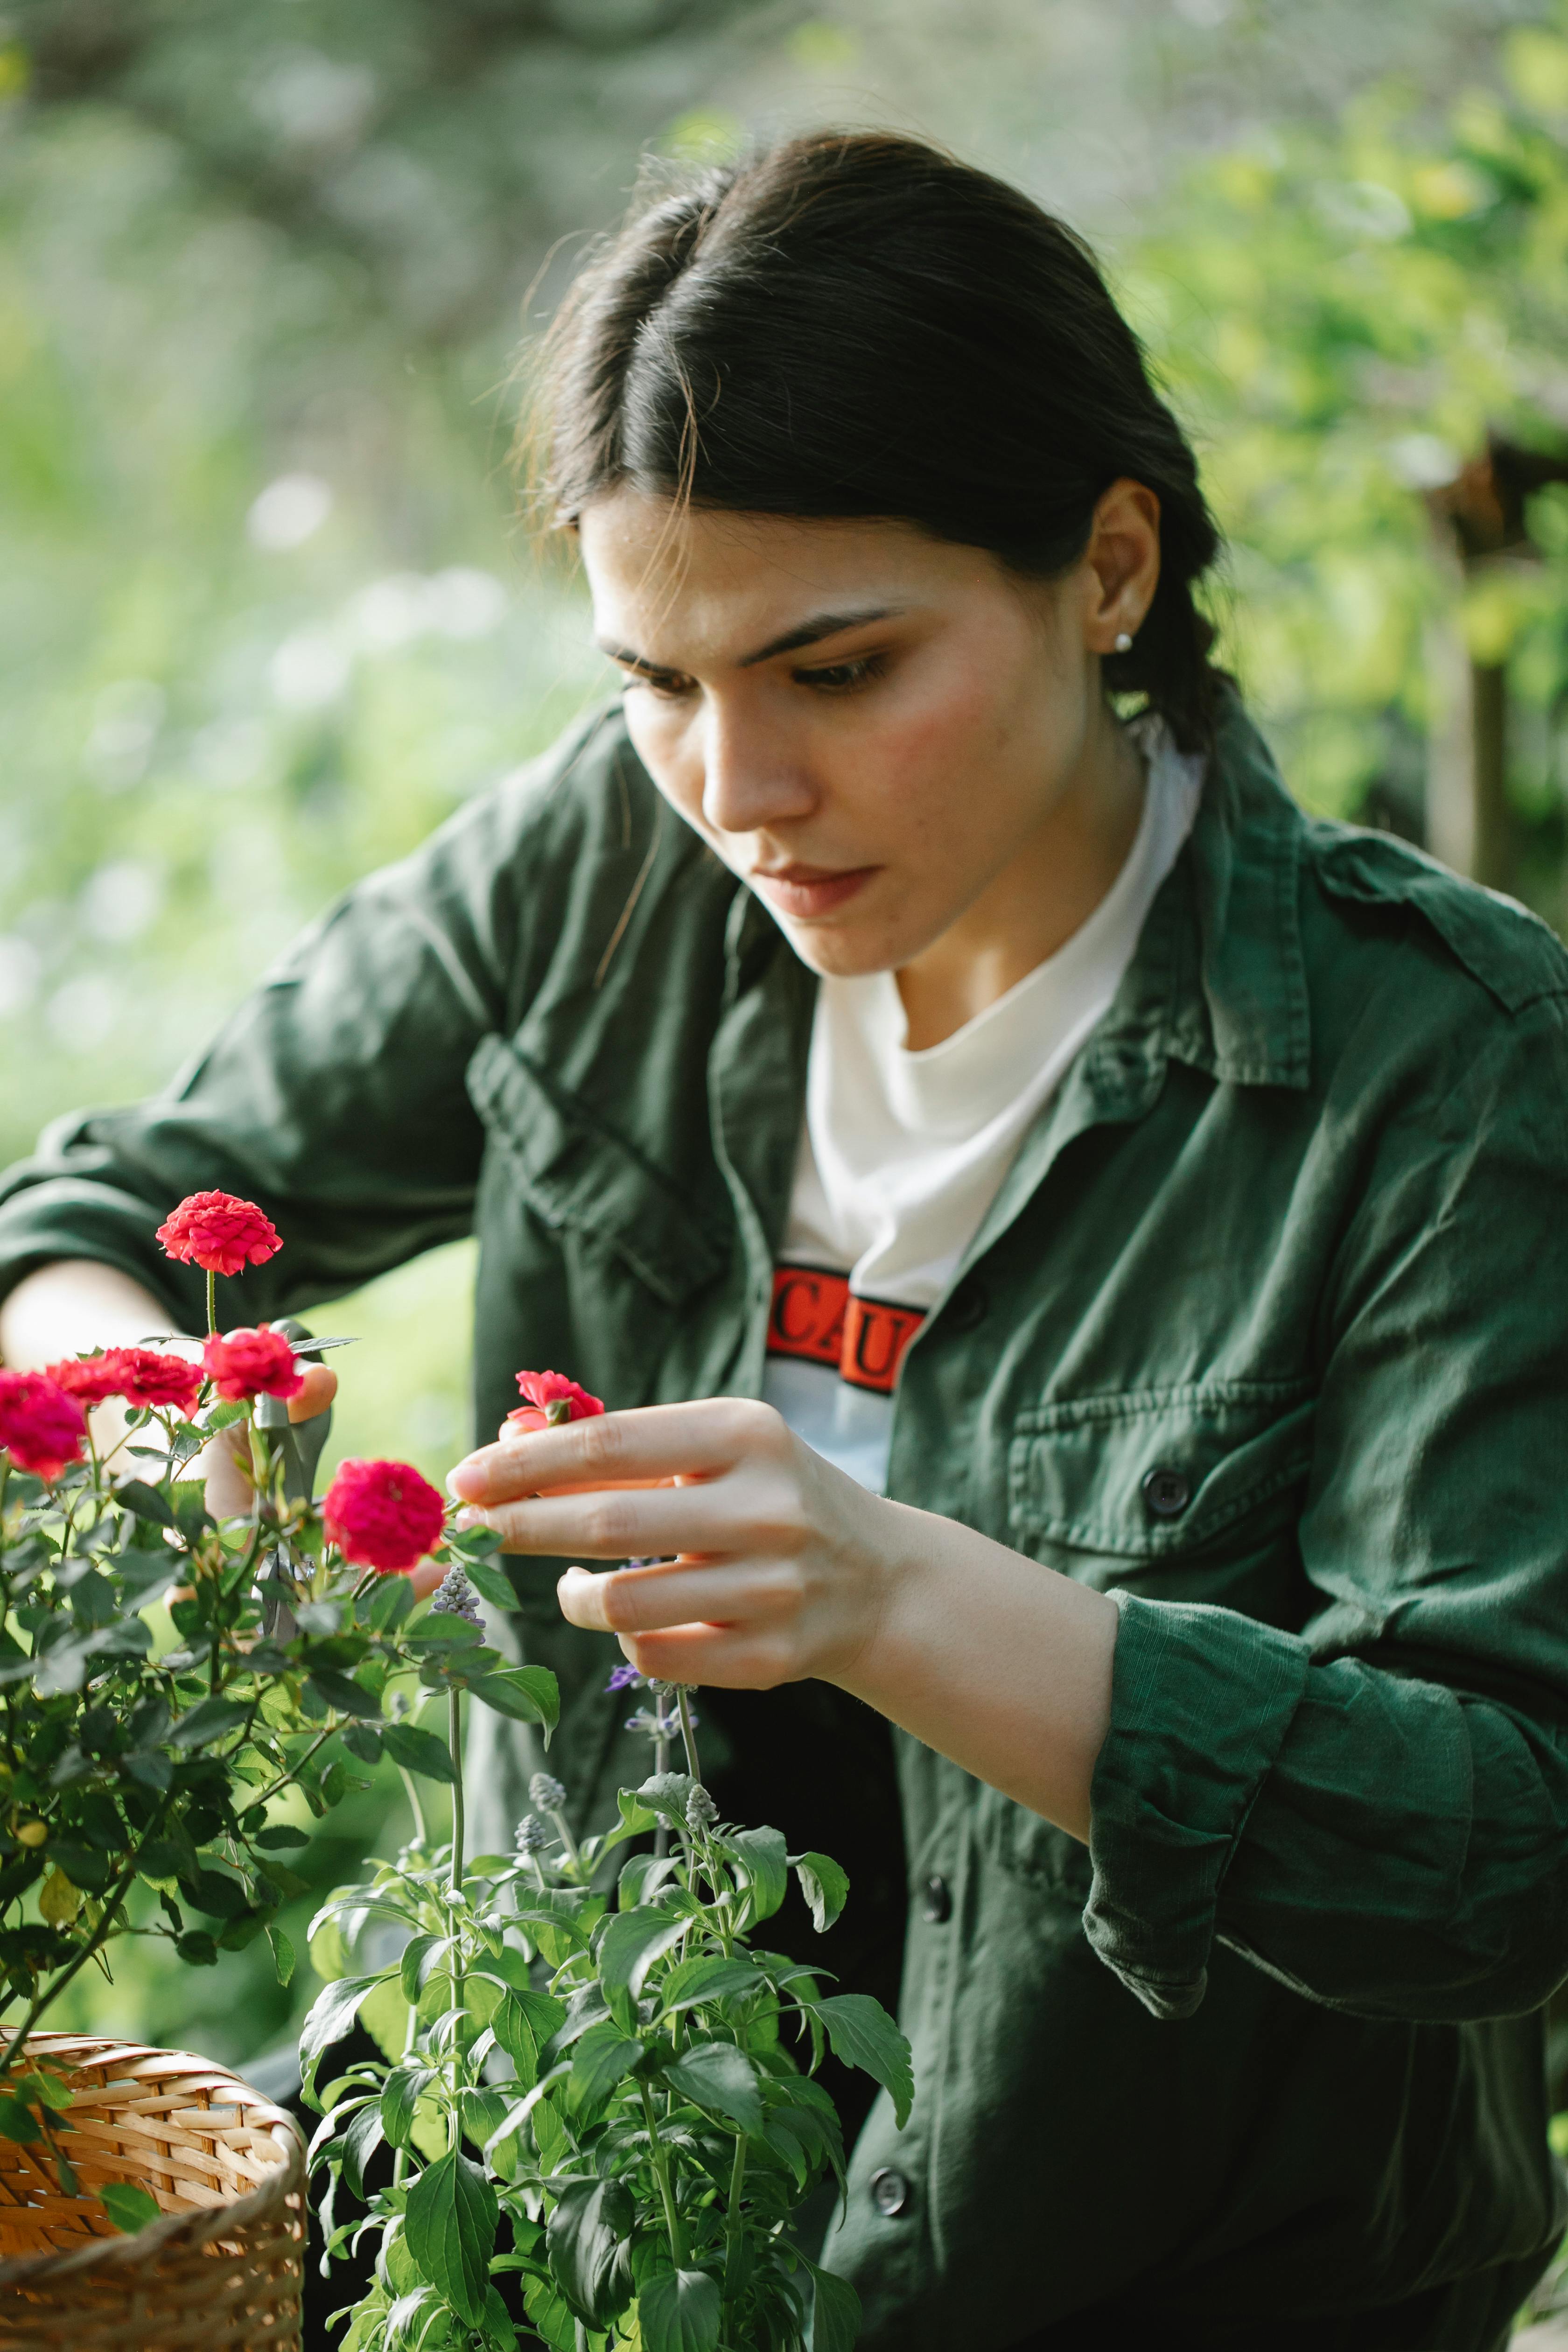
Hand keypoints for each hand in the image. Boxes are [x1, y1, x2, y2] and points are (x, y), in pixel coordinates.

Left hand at [445, 1399, 896, 1688]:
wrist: (880, 1579)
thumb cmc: (768, 1497)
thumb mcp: (715, 1451)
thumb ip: (621, 1451)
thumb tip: (507, 1443)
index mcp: (749, 1435)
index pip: (608, 1446)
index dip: (524, 1464)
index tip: (466, 1479)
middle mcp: (767, 1508)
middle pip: (606, 1524)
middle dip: (521, 1527)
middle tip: (473, 1531)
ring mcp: (775, 1589)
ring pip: (621, 1604)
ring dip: (571, 1596)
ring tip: (568, 1581)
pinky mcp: (773, 1659)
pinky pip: (656, 1656)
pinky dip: (624, 1637)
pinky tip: (631, 1616)